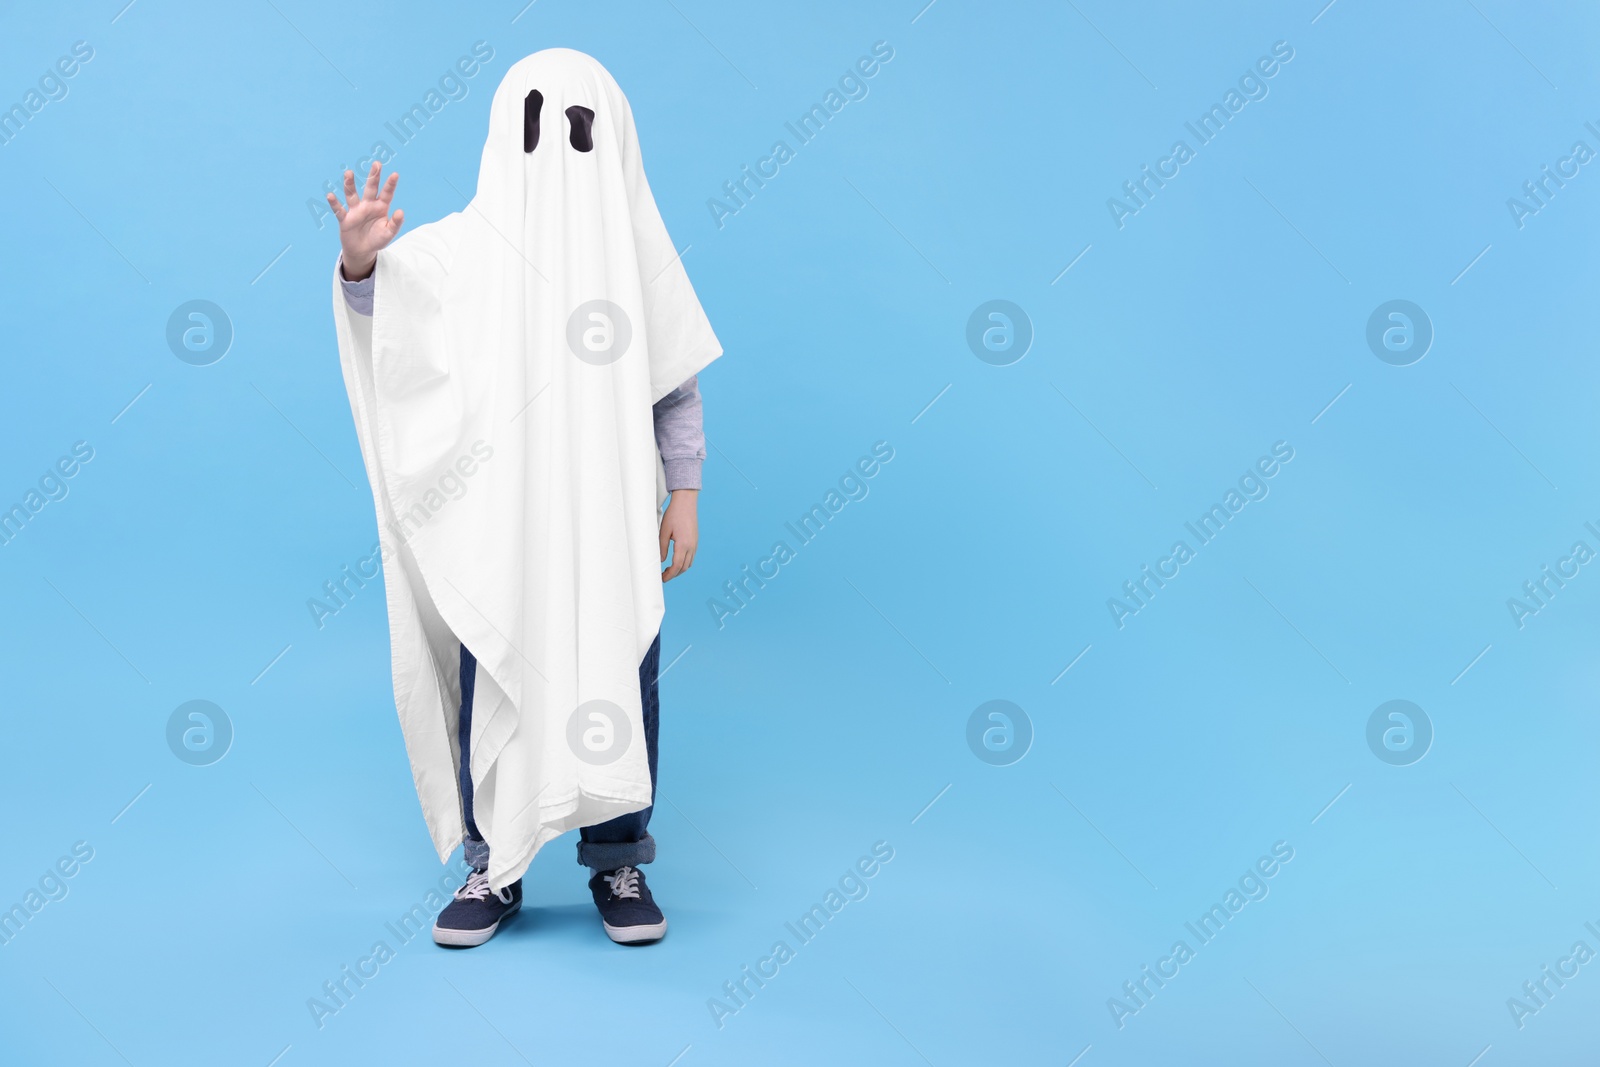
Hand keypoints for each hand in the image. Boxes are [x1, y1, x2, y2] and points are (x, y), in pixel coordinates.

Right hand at [328, 161, 402, 281]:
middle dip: (373, 176)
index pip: (386, 194)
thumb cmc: (377, 239)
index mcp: (380, 207)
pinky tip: (330, 195)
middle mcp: (368, 205)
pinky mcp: (345, 218)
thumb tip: (401, 211)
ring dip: (350, 184)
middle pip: (370, 188)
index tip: (395, 174)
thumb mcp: (389, 233)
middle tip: (377, 164)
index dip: (390, 185)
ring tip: (349, 173)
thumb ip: (395, 223)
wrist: (362, 250)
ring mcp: (355, 210)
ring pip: (352, 194)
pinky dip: (334, 203)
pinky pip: (338, 209)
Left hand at [659, 489, 698, 581]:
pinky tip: (676, 560)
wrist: (686, 502)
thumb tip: (660, 560)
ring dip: (679, 569)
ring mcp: (695, 544)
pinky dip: (684, 562)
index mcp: (683, 544)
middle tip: (663, 576)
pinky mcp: (695, 541)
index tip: (662, 578)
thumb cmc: (674, 514)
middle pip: (684, 567)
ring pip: (689, 563)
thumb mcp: (663, 531)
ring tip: (668, 570)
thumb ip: (662, 547)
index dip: (669, 575)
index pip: (677, 566)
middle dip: (674, 574)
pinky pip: (691, 557)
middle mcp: (691, 546)